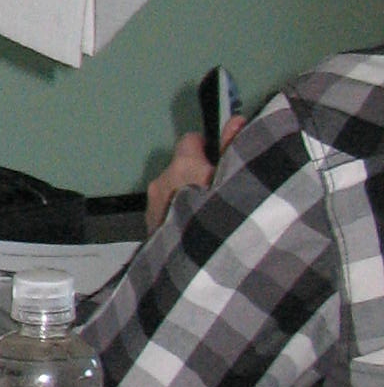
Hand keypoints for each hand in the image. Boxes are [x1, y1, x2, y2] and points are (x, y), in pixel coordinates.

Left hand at [145, 113, 242, 232]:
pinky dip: (178, 215)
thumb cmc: (223, 217)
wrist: (199, 266)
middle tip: (219, 194)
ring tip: (209, 217)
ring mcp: (153, 206)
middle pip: (180, 168)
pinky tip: (195, 231)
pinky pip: (166, 211)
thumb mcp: (236, 179)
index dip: (206, 148)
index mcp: (183, 166)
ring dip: (187, 197)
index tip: (218, 160)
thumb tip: (236, 119)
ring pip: (172, 191)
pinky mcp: (150, 227)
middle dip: (197, 176)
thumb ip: (234, 147)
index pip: (189, 140)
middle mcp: (162, 181)